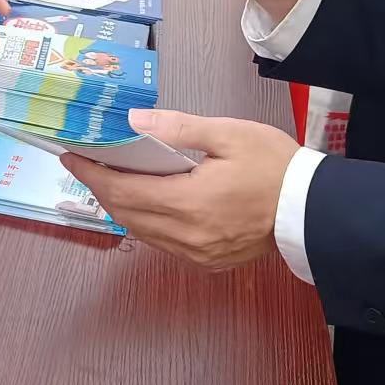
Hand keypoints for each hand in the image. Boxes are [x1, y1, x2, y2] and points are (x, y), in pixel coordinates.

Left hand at [62, 109, 298, 269]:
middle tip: (86, 163)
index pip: (124, 192)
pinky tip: (147, 202)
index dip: (93, 175)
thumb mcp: (228, 134)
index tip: (72, 157)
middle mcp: (187, 235)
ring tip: (111, 179)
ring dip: (121, 207)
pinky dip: (146, 221)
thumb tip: (134, 122)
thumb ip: (179, 129)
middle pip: (127, 214)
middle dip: (102, 188)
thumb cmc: (274, 165)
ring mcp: (197, 253)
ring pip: (142, 232)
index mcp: (189, 202)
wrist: (312, 209)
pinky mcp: (208, 261)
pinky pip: (163, 243)